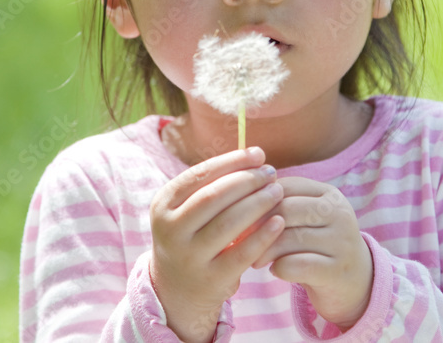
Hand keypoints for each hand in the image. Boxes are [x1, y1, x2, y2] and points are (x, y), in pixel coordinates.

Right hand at [149, 147, 285, 342]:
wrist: (177, 288)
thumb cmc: (193, 234)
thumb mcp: (188, 209)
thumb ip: (213, 184)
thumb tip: (255, 157)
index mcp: (163, 204)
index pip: (200, 174)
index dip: (232, 161)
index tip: (258, 154)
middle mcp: (171, 230)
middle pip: (214, 196)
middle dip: (247, 180)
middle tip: (271, 173)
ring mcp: (189, 256)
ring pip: (228, 223)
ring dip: (258, 203)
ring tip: (277, 191)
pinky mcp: (211, 279)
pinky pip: (242, 253)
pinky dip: (263, 235)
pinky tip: (279, 222)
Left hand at [251, 177, 372, 329]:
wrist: (356, 282)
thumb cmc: (318, 246)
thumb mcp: (307, 219)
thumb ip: (282, 204)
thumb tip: (238, 195)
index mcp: (329, 195)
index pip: (286, 186)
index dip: (258, 198)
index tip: (238, 214)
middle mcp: (339, 213)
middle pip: (286, 210)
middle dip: (258, 225)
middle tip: (241, 239)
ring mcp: (341, 241)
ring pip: (290, 238)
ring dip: (265, 249)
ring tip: (255, 258)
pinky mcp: (337, 270)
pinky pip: (297, 265)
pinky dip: (280, 268)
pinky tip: (275, 270)